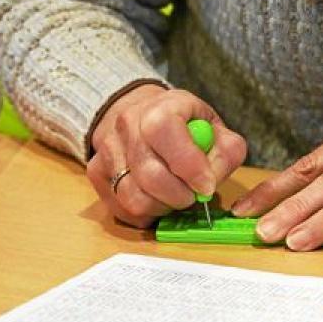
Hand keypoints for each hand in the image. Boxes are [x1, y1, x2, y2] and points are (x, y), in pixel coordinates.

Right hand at [87, 85, 246, 226]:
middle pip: (150, 175)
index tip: (206, 186)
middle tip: (192, 195)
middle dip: (180, 196)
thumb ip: (225, 152)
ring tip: (173, 197)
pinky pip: (121, 209)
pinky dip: (145, 214)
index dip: (189, 165)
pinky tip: (156, 200)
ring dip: (162, 208)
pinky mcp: (96, 172)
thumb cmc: (184, 125)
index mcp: (160, 107)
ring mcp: (107, 149)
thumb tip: (210, 184)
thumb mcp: (214, 127)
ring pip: (134, 198)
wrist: (140, 113)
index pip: (164, 131)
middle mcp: (127, 124)